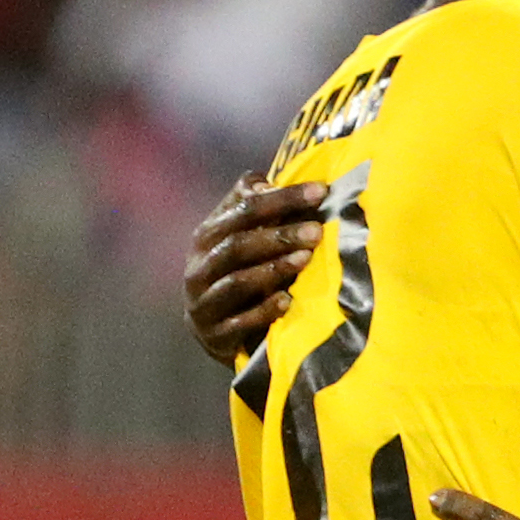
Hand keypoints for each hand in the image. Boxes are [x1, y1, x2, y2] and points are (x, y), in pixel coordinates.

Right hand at [184, 175, 325, 364]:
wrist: (216, 332)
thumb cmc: (238, 274)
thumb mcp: (240, 237)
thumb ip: (250, 207)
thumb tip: (268, 183)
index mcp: (206, 237)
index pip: (243, 208)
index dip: (281, 198)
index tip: (320, 192)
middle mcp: (198, 268)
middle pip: (237, 244)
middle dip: (279, 235)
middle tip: (317, 231)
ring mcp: (203, 304)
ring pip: (236, 282)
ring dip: (273, 269)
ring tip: (306, 259)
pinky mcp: (214, 336)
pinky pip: (239, 322)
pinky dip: (264, 311)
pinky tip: (288, 300)